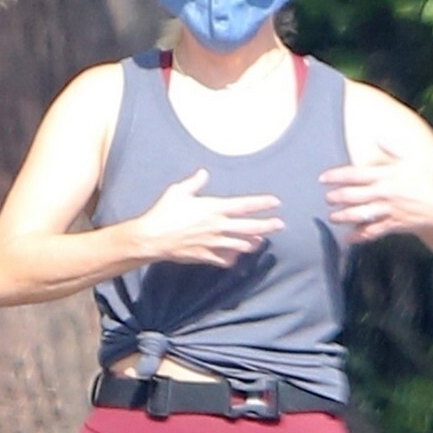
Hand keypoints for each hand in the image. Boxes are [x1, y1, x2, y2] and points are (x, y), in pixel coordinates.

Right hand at [132, 168, 281, 267]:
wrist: (152, 238)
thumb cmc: (164, 213)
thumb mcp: (178, 191)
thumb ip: (194, 183)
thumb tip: (203, 173)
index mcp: (214, 208)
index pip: (245, 205)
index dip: (262, 203)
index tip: (275, 202)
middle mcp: (218, 226)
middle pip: (250, 227)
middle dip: (267, 225)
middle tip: (280, 224)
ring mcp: (213, 243)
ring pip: (241, 245)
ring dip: (253, 242)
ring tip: (260, 241)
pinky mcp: (205, 256)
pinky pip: (225, 259)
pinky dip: (233, 258)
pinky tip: (237, 256)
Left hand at [320, 150, 432, 244]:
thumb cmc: (428, 182)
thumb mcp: (413, 160)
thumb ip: (393, 149)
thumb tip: (379, 136)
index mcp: (387, 175)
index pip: (355, 174)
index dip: (336, 176)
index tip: (323, 178)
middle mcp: (385, 193)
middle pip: (352, 196)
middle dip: (336, 198)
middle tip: (327, 199)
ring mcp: (388, 210)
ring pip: (359, 214)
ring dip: (342, 216)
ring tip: (332, 217)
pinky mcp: (393, 225)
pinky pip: (372, 232)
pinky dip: (358, 236)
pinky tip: (348, 238)